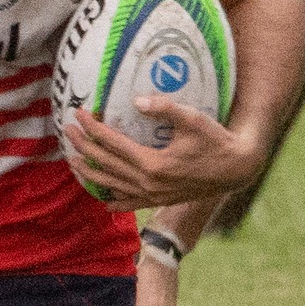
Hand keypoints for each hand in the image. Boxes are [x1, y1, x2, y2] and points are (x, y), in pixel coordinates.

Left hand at [63, 101, 265, 209]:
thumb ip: (164, 108)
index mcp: (153, 164)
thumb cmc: (216, 141)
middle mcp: (148, 184)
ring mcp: (153, 196)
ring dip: (90, 174)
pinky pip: (130, 204)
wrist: (236, 169)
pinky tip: (103, 200)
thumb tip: (136, 101)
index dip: (93, 128)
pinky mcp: (160, 201)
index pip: (113, 144)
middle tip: (68, 131)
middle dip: (84, 147)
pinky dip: (114, 201)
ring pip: (112, 187)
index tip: (79, 113)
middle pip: (106, 165)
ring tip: (74, 161)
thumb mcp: (192, 119)